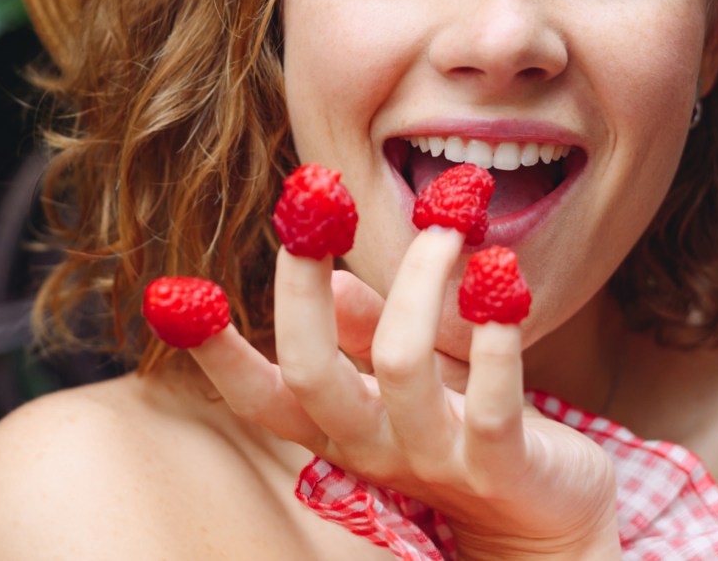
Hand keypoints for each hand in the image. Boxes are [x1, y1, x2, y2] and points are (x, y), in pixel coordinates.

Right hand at [189, 228, 619, 559]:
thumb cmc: (465, 427)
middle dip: (300, 283)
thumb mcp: (405, 376)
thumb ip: (365, 328)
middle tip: (315, 198)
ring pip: (399, 365)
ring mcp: (433, 459)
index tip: (173, 294)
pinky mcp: (500, 466)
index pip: (258, 395)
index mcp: (337, 426)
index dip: (215, 351)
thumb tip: (324, 276)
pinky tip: (502, 280)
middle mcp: (370, 445)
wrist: (544, 518)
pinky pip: (493, 402)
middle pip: (309, 373)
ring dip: (417, 281)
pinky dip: (496, 338)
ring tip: (446, 227)